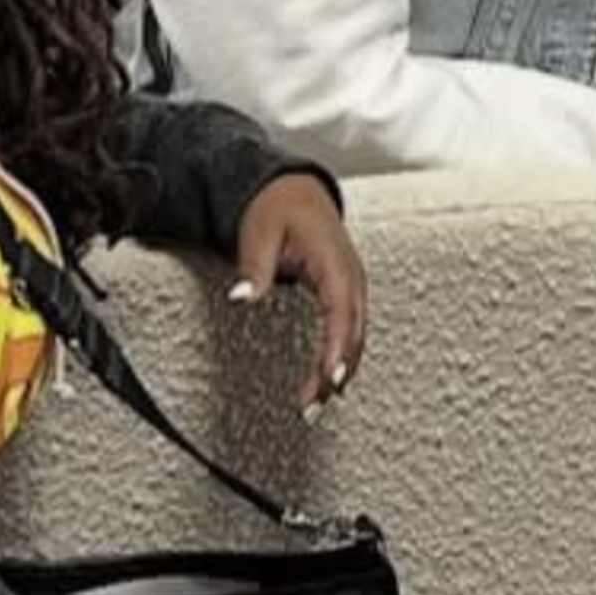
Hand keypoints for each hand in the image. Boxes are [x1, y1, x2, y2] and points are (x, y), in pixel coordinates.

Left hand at [230, 171, 364, 412]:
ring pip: (355, 335)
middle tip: (314, 405)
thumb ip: (253, 268)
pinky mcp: (344, 293)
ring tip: (316, 404)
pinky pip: (349, 329)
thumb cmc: (278, 208)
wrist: (294, 189)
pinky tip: (326, 380)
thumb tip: (241, 299)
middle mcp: (350, 276)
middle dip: (338, 370)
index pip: (342, 311)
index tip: (329, 379)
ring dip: (339, 370)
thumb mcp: (259, 233)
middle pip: (354, 331)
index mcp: (334, 261)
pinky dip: (340, 356)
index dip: (337, 348)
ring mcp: (351, 285)